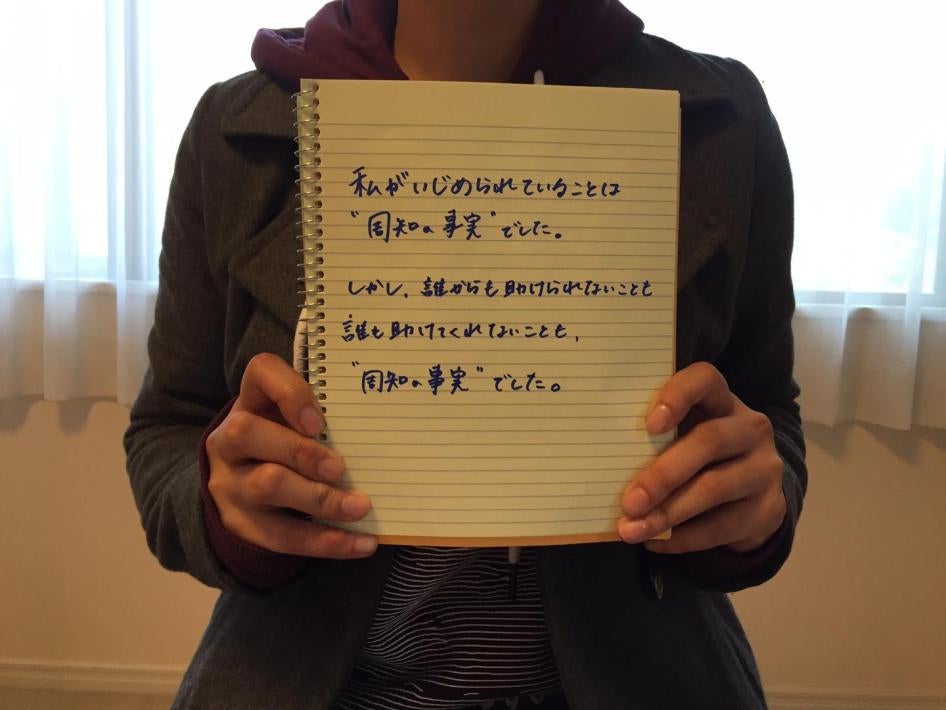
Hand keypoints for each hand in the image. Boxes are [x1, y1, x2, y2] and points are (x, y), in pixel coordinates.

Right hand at [205, 353, 376, 557]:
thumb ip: (321, 418)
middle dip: (301, 451)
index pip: (260, 373)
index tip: (318, 420)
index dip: (289, 392)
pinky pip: (283, 536)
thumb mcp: (289, 422)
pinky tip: (362, 543)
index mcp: (250, 402)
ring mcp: (231, 483)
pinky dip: (328, 541)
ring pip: (267, 486)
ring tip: (360, 507)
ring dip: (321, 499)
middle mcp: (230, 440)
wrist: (237, 489)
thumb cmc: (281, 443)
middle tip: (340, 468)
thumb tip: (377, 430)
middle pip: (250, 433)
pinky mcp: (243, 524)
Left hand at [618, 362, 785, 553]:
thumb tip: (602, 460)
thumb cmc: (699, 457)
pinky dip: (684, 537)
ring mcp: (764, 469)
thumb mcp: (684, 438)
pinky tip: (655, 542)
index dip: (678, 396)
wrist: (752, 495)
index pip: (705, 380)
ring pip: (715, 488)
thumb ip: (656, 438)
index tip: (648, 425)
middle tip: (629, 501)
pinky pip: (724, 525)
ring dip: (668, 513)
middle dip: (663, 474)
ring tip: (631, 530)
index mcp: (722, 401)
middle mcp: (750, 429)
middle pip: (709, 441)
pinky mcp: (770, 508)